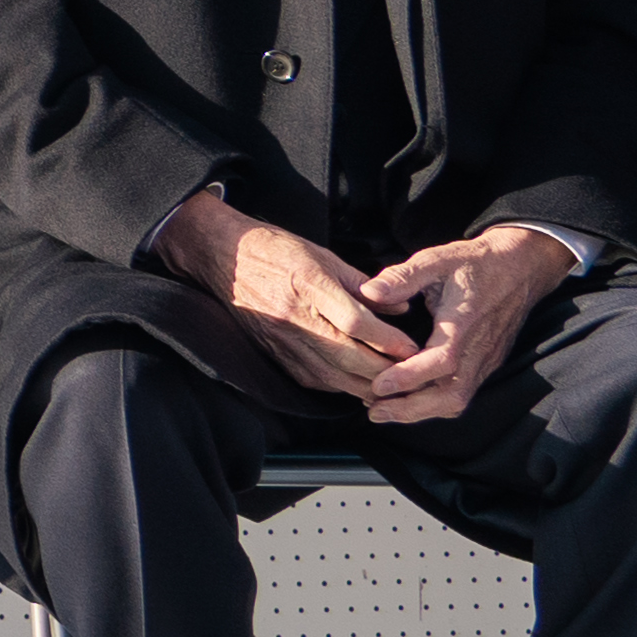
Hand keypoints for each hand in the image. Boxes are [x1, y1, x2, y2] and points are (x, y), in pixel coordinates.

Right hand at [158, 188, 420, 399]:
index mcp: (309, 284)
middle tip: (415, 374)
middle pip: (349, 357)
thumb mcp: (323, 255)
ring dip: (367, 385)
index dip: (389, 340)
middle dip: (387, 370)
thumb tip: (401, 310)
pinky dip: (341, 386)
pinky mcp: (274, 354)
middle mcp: (294, 316)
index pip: (357, 323)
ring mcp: (281, 339)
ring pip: (334, 377)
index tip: (413, 347)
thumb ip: (363, 285)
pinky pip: (314, 380)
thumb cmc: (275, 250)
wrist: (221, 255)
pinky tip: (358, 383)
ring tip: (394, 385)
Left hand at [353, 224, 576, 424]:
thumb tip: (370, 291)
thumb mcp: (438, 259)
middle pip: (452, 394)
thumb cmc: (477, 262)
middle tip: (374, 411)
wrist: (522, 267)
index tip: (378, 386)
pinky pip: (463, 392)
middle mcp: (479, 348)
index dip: (410, 376)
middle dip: (412, 409)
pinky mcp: (487, 363)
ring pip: (458, 399)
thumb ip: (404, 276)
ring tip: (384, 412)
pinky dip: (435, 403)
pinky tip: (409, 400)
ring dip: (422, 411)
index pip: (442, 360)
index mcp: (465, 322)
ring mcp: (486, 359)